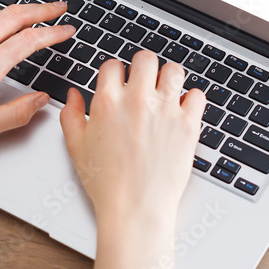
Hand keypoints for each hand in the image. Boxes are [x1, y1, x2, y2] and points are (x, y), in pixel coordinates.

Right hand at [59, 51, 205, 234]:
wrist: (135, 209)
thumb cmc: (107, 183)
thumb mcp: (76, 147)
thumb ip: (71, 115)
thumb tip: (74, 95)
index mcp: (108, 102)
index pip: (113, 65)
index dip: (115, 73)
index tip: (119, 82)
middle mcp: (138, 101)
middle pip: (145, 58)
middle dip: (143, 68)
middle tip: (144, 82)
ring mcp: (166, 111)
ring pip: (174, 70)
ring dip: (168, 78)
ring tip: (165, 92)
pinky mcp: (188, 125)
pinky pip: (196, 95)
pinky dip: (191, 99)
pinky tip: (182, 109)